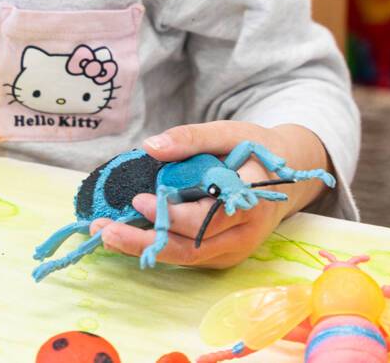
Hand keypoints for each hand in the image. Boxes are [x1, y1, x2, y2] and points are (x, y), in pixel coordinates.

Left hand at [91, 121, 330, 269]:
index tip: (141, 199)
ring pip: (185, 256)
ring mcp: (233, 248)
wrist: (285, 175)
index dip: (175, 214)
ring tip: (103, 233)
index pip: (210, 217)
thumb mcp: (228, 133)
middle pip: (193, 247)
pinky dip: (155, 246)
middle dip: (146, 242)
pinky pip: (186, 253)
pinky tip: (124, 235)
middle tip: (105, 230)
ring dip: (143, 248)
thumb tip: (150, 146)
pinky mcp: (220, 253)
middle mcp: (244, 233)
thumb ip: (190, 138)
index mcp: (251, 201)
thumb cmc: (255, 150)